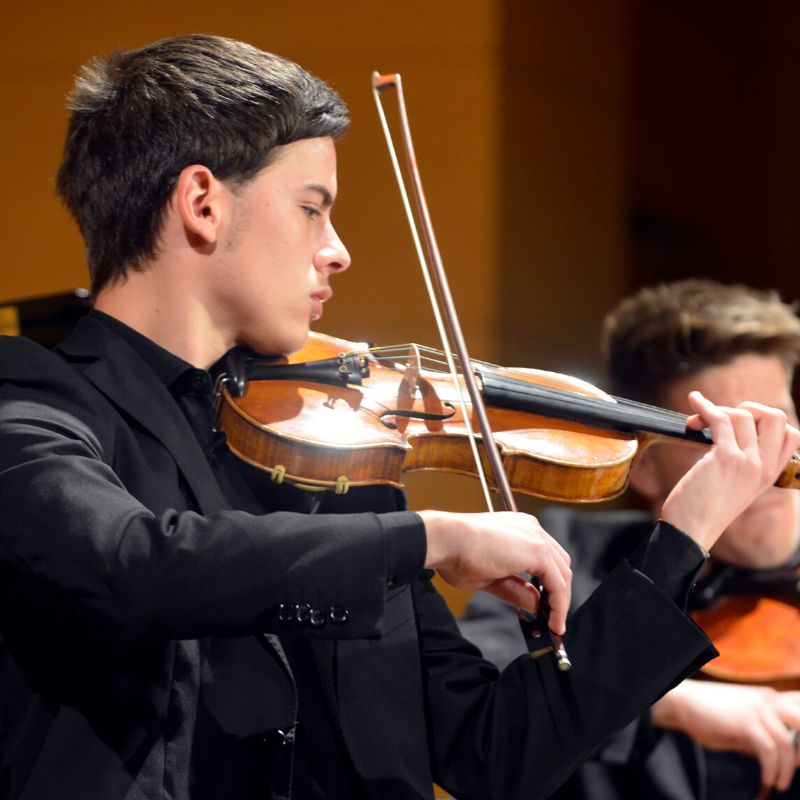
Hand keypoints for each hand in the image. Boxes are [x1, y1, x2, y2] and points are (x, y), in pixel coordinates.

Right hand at [419, 509, 571, 633]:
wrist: (446, 540)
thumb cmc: (456, 554)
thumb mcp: (491, 578)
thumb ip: (516, 589)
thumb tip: (536, 605)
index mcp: (519, 529)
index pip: (546, 558)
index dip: (549, 584)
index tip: (546, 607)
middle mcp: (531, 528)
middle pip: (560, 565)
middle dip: (558, 594)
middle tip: (552, 618)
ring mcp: (536, 537)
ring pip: (563, 575)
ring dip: (560, 602)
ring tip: (553, 625)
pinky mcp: (538, 551)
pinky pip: (558, 584)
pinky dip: (559, 605)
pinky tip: (553, 621)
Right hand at [652, 680, 799, 792]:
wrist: (683, 703)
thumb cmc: (711, 714)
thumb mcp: (743, 723)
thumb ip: (764, 736)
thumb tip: (787, 759)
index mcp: (769, 697)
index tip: (799, 757)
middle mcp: (767, 699)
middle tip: (797, 767)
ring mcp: (756, 709)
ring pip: (787, 743)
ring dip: (787, 769)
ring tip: (780, 783)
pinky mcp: (744, 721)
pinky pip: (769, 751)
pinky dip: (771, 770)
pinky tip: (767, 779)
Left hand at [661, 392, 799, 551]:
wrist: (690, 529)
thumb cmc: (704, 507)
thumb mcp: (735, 484)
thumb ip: (742, 462)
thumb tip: (727, 427)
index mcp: (770, 474)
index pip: (792, 435)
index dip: (767, 420)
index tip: (741, 423)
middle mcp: (764, 467)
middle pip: (775, 416)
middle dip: (748, 407)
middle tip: (722, 418)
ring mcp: (748, 462)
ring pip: (742, 414)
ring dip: (715, 409)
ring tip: (696, 421)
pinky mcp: (726, 458)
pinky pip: (720, 418)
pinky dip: (705, 405)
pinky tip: (694, 400)